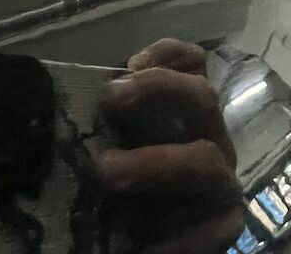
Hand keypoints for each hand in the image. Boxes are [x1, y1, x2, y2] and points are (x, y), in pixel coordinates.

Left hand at [99, 40, 243, 253]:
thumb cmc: (124, 192)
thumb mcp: (112, 148)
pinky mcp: (225, 225)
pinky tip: (141, 244)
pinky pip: (208, 226)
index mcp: (186, 114)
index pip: (193, 64)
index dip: (167, 55)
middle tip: (110, 99)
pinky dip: (174, 234)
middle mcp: (211, 139)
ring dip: (155, 163)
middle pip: (202, 98)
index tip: (128, 63)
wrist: (144, 246)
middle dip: (159, 90)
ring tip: (107, 174)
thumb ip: (104, 126)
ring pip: (202, 161)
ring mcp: (221, 182)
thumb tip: (65, 104)